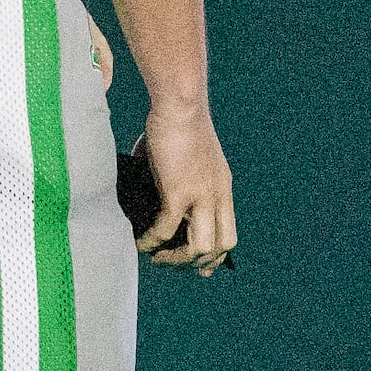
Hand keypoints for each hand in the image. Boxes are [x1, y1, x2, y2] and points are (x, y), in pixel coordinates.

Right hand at [131, 105, 237, 274]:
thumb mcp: (186, 155)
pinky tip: (141, 242)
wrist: (180, 103)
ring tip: (157, 258)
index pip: (229, 232)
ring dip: (177, 259)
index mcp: (222, 187)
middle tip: (175, 265)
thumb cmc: (177, 118)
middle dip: (199, 263)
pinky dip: (153, 240)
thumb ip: (174, 175)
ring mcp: (200, 195)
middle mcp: (217, 196)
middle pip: (221, 246)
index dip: (216, 254)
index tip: (201, 266)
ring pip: (200, 246)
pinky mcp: (178, 191)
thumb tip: (149, 183)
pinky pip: (166, 227)